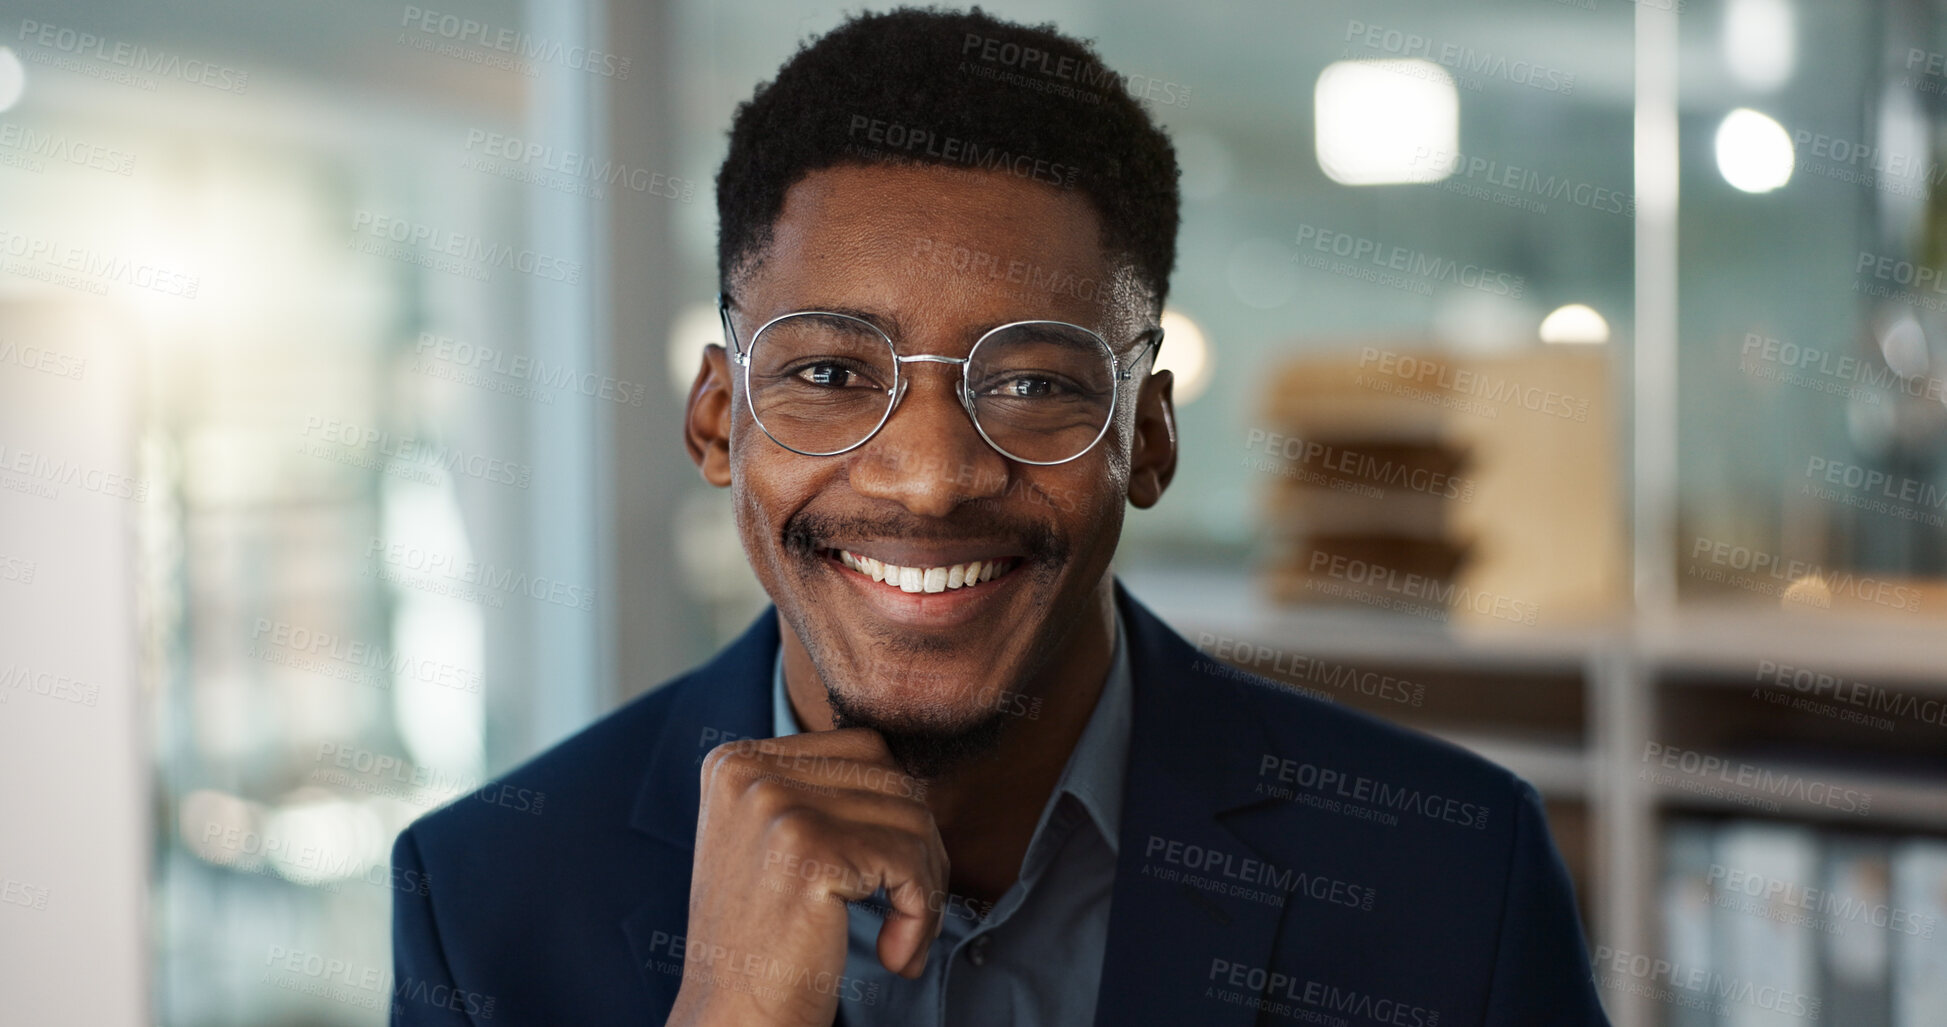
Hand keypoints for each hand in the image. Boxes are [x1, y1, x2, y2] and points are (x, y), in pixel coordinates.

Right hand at [664, 728, 945, 1026]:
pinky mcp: (808, 848)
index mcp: (735, 762)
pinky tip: (896, 955)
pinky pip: (910, 859)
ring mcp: (775, 805)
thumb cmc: (768, 946)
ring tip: (904, 939)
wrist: (734, 1022)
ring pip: (912, 817)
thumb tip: (916, 773)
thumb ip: (823, 795)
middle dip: (921, 848)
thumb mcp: (776, 846)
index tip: (888, 878)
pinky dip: (921, 913)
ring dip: (927, 886)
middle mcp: (748, 772)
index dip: (897, 813)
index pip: (864, 750)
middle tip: (911, 914)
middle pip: (893, 779)